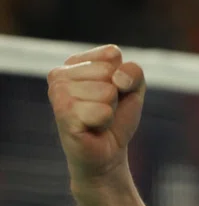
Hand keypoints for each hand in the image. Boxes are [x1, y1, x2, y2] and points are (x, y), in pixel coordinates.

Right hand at [47, 45, 145, 185]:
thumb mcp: (134, 86)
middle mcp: (59, 74)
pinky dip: (105, 122)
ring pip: (107, 91)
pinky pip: (102, 111)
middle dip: (116, 94)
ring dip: (109, 109)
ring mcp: (57, 94)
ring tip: (96, 118)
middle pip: (109, 72)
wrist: (108, 150)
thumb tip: (117, 79)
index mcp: (75, 62)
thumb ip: (133, 71)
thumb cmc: (117, 115)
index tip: (113, 92)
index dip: (123, 76)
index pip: (112, 54)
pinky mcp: (62, 115)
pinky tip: (92, 128)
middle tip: (103, 108)